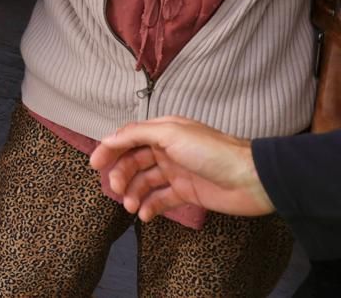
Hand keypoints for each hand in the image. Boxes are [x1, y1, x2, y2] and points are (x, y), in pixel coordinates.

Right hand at [89, 116, 274, 220]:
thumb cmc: (212, 151)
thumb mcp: (171, 134)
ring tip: (131, 207)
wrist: (251, 179)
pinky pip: (161, 200)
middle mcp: (167, 150)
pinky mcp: (187, 193)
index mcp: (163, 132)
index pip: (128, 138)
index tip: (95, 165)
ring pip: (145, 182)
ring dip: (134, 194)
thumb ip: (137, 134)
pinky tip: (145, 215)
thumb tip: (109, 138)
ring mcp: (176, 172)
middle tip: (117, 190)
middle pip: (133, 162)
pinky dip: (150, 208)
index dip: (110, 150)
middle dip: (122, 175)